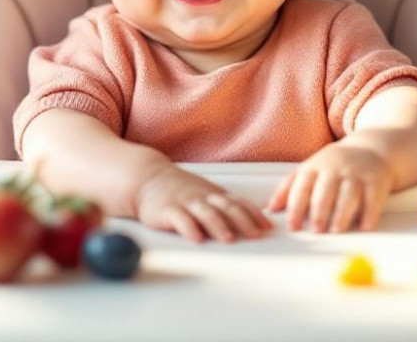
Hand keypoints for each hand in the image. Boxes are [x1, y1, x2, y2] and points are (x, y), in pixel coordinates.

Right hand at [134, 163, 272, 243]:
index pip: (239, 202)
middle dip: (243, 221)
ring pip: (205, 213)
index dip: (254, 215)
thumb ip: (226, 206)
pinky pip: (180, 219)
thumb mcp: (206, 194)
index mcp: (214, 194)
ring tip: (228, 239)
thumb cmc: (181, 190)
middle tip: (255, 235)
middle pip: (226, 207)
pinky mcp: (167, 210)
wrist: (148, 178)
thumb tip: (254, 222)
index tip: (268, 227)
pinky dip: (189, 229)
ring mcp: (185, 202)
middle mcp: (203, 197)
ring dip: (218, 225)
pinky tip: (196, 239)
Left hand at [267, 143, 394, 232]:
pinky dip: (370, 213)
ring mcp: (357, 173)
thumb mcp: (310, 169)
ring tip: (336, 230)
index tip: (292, 226)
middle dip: (319, 210)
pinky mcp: (377, 180)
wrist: (371, 148)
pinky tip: (365, 227)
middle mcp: (335, 168)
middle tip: (316, 230)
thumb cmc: (335, 165)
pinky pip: (373, 198)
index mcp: (315, 166)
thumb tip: (269, 210)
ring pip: (349, 195)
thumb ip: (289, 188)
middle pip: (326, 190)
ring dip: (342, 214)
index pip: (302, 186)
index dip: (295, 207)